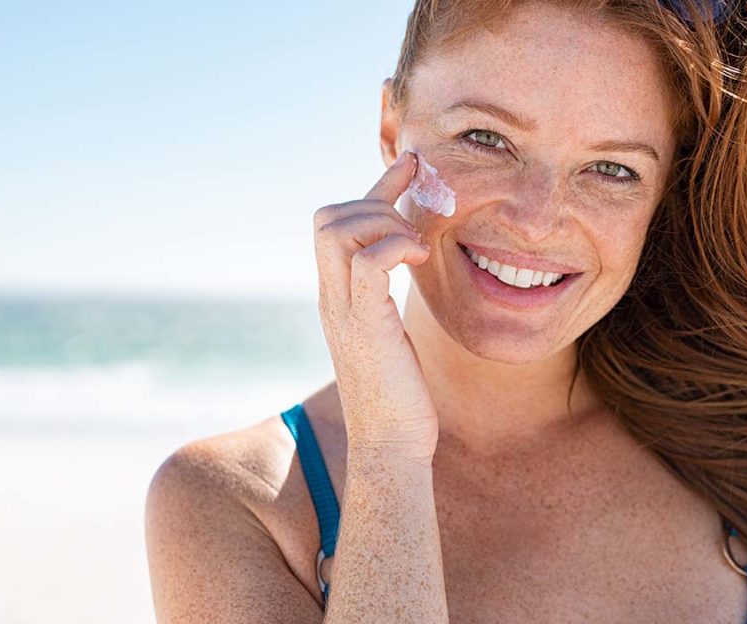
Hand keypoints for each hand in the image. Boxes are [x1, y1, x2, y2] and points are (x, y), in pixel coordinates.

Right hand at [313, 149, 438, 463]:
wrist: (391, 445)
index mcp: (338, 296)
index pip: (339, 222)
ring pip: (338, 230)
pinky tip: (420, 262)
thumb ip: (388, 299)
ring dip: (384, 223)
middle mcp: (332, 298)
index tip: (412, 166)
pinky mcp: (366, 327)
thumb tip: (410, 268)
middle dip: (376, 204)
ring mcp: (344, 311)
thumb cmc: (400, 394)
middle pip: (327, 216)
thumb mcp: (391, 334)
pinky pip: (368, 263)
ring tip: (417, 251)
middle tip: (415, 231)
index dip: (377, 187)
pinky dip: (395, 247)